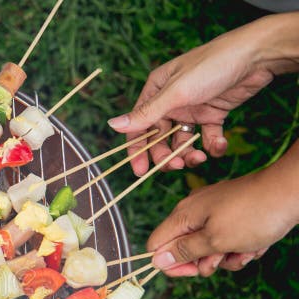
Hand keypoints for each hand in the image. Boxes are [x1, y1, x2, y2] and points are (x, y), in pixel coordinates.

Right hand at [107, 14, 298, 175]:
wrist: (257, 56)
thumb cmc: (212, 66)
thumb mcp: (176, 93)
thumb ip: (146, 114)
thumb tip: (112, 126)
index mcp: (156, 92)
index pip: (139, 127)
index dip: (138, 150)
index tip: (140, 171)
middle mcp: (171, 102)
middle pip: (160, 138)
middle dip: (166, 155)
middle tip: (175, 166)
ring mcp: (192, 109)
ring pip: (182, 141)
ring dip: (188, 153)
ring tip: (198, 158)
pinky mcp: (213, 114)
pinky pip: (206, 137)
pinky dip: (211, 145)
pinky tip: (218, 145)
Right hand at [147, 141, 298, 276]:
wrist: (292, 191)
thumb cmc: (253, 215)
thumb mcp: (215, 240)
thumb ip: (184, 251)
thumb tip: (155, 260)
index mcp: (183, 216)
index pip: (157, 245)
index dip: (170, 264)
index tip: (192, 271)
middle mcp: (194, 212)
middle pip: (185, 249)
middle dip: (205, 261)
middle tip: (223, 258)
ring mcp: (215, 212)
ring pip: (210, 247)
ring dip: (228, 257)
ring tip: (247, 250)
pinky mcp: (233, 214)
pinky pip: (228, 239)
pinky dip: (240, 247)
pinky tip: (256, 245)